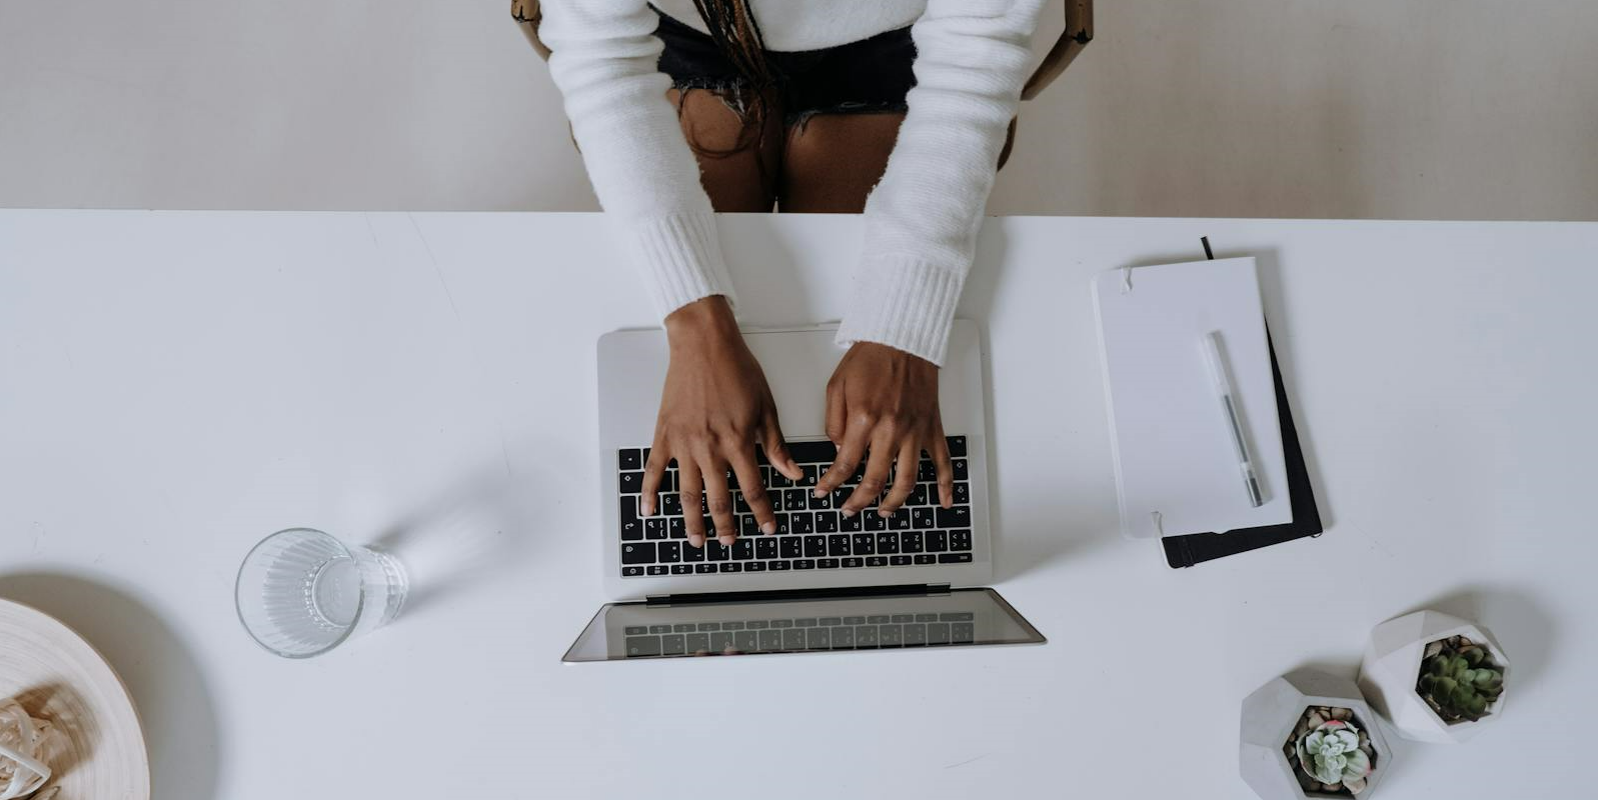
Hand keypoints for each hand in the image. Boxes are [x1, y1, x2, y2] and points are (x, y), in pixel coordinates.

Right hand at [640, 297, 803, 547]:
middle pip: (718, 499)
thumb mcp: (766, 406)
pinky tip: (649, 511)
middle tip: (730, 542)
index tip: (768, 527)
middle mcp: (710, 448)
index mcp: (738, 441)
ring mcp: (684, 443)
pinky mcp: (664, 434)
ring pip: (687, 493)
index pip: (753, 488)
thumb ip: (775, 445)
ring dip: (692, 521)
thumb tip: (792, 473)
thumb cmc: (736, 368)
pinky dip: (649, 493)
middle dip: (726, 526)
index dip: (762, 512)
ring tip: (697, 540)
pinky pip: (654, 470)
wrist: (703, 343)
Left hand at [814, 342, 953, 516]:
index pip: (844, 464)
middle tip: (849, 509)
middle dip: (858, 502)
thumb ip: (834, 423)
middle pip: (874, 480)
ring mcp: (914, 432)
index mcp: (864, 419)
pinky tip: (943, 502)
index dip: (831, 484)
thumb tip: (838, 450)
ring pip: (907, 480)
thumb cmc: (870, 357)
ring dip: (894, 502)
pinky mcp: (931, 428)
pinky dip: (945, 485)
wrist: (902, 338)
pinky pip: (942, 462)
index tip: (823, 492)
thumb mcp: (836, 386)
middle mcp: (891, 430)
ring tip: (883, 512)